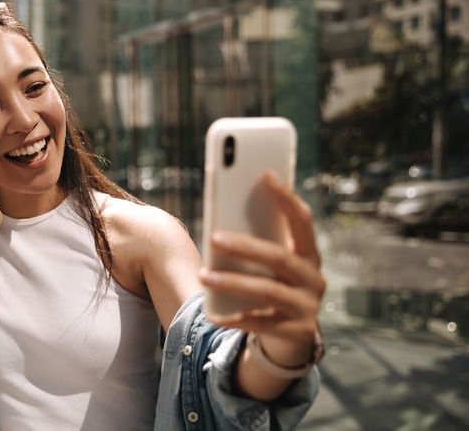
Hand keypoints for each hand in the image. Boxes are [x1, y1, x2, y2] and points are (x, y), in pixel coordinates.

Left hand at [200, 171, 324, 358]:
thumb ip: (259, 245)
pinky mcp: (294, 332)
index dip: (286, 198)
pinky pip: (258, 322)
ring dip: (232, 281)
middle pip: (279, 257)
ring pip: (266, 290)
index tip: (266, 175)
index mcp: (309, 255)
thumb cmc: (273, 289)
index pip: (301, 221)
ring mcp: (306, 307)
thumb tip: (221, 223)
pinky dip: (233, 318)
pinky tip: (211, 314)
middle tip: (214, 237)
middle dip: (245, 246)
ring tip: (203, 276)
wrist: (289, 340)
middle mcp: (313, 279)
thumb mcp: (271, 268)